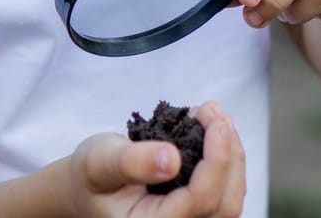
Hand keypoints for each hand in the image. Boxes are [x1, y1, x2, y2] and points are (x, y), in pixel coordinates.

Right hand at [65, 101, 244, 216]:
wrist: (88, 187)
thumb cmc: (91, 176)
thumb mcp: (98, 162)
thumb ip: (130, 162)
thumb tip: (172, 159)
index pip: (200, 201)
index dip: (217, 161)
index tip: (216, 122)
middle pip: (224, 203)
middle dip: (229, 154)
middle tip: (216, 113)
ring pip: (230, 198)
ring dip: (231, 154)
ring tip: (214, 115)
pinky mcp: (197, 213)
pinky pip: (224, 192)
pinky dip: (226, 159)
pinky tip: (214, 131)